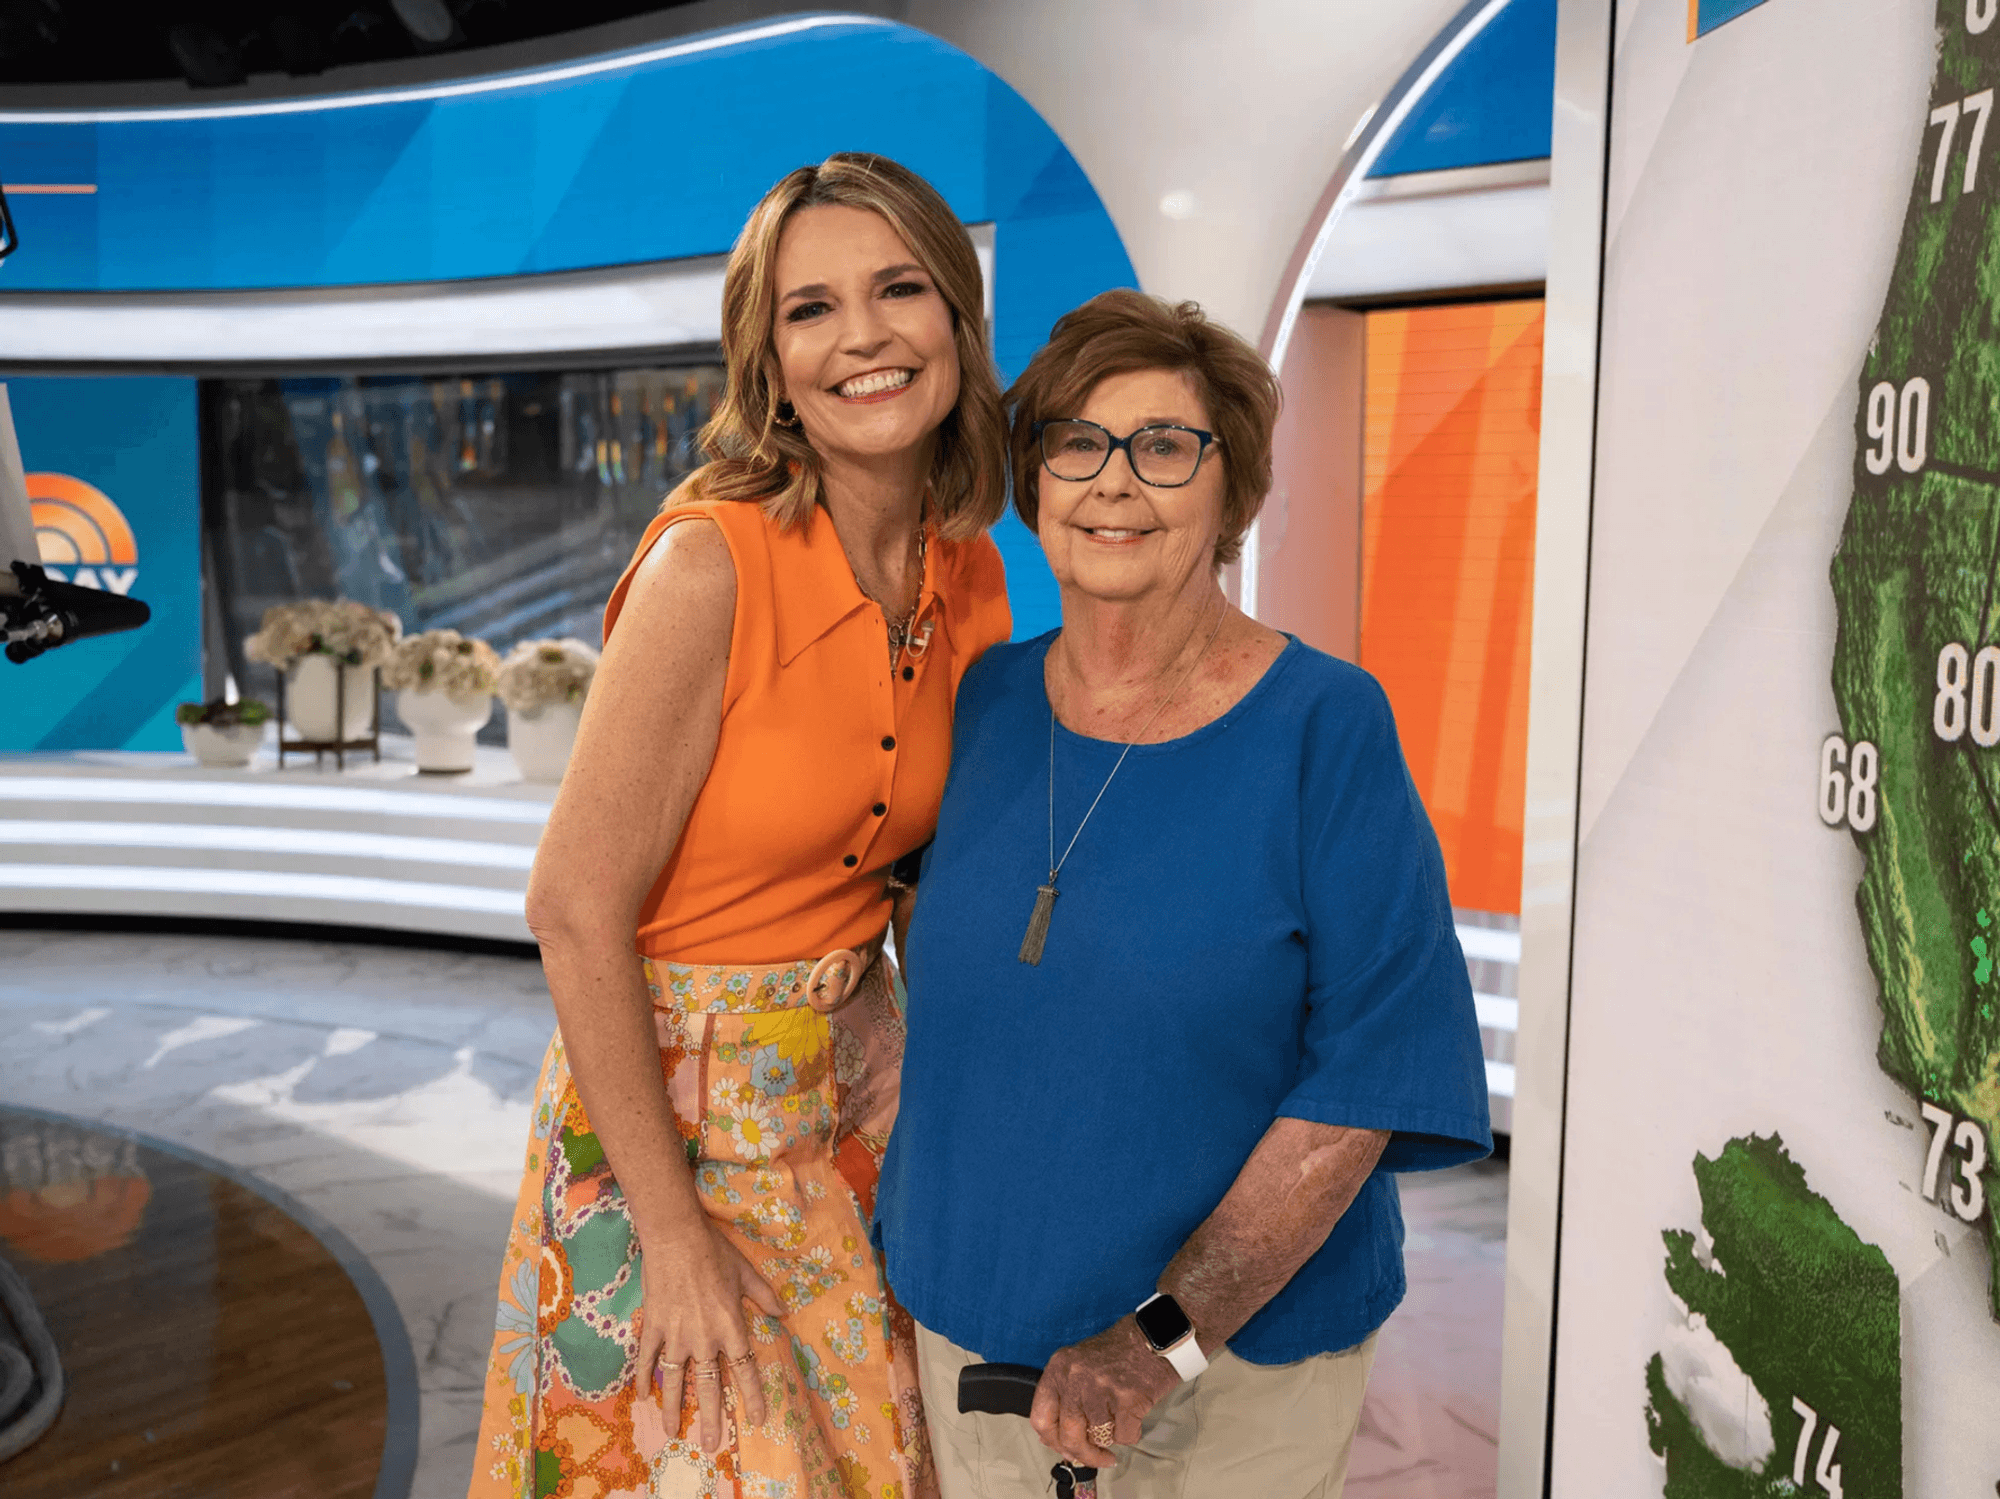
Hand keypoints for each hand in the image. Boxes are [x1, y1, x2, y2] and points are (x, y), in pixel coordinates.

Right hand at [636, 1222, 785, 1452]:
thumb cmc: (714, 1252)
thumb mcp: (746, 1272)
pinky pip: (647, 1358)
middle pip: (708, 1385)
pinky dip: (644, 1378)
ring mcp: (676, 1335)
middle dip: (711, 1418)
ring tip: (672, 1433)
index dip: (752, 1395)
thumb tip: (784, 1312)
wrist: (676, 1237)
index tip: (758, 1419)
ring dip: (674, 1409)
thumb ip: (764, 1296)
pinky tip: (642, 1397)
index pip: (744, 1369)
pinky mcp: (654, 1326)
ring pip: (675, 1380)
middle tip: (711, 1445)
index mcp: (730, 1326)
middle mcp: (704, 1338)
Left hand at [1029, 1316, 1181, 1467]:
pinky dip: (1132, 1433)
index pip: (1041, 1418)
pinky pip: (1124, 1436)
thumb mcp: (1080, 1365)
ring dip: (1112, 1438)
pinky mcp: (1127, 1399)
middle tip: (1099, 1457)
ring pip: (1098, 1438)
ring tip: (1122, 1420)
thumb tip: (1062, 1440)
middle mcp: (1075, 1377)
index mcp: (1059, 1368)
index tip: (1065, 1449)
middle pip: (1068, 1436)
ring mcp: (1100, 1388)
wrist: (1156, 1336)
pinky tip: (1135, 1416)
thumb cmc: (1121, 1351)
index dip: (1052, 1441)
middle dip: (1085, 1454)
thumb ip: (1067, 1397)